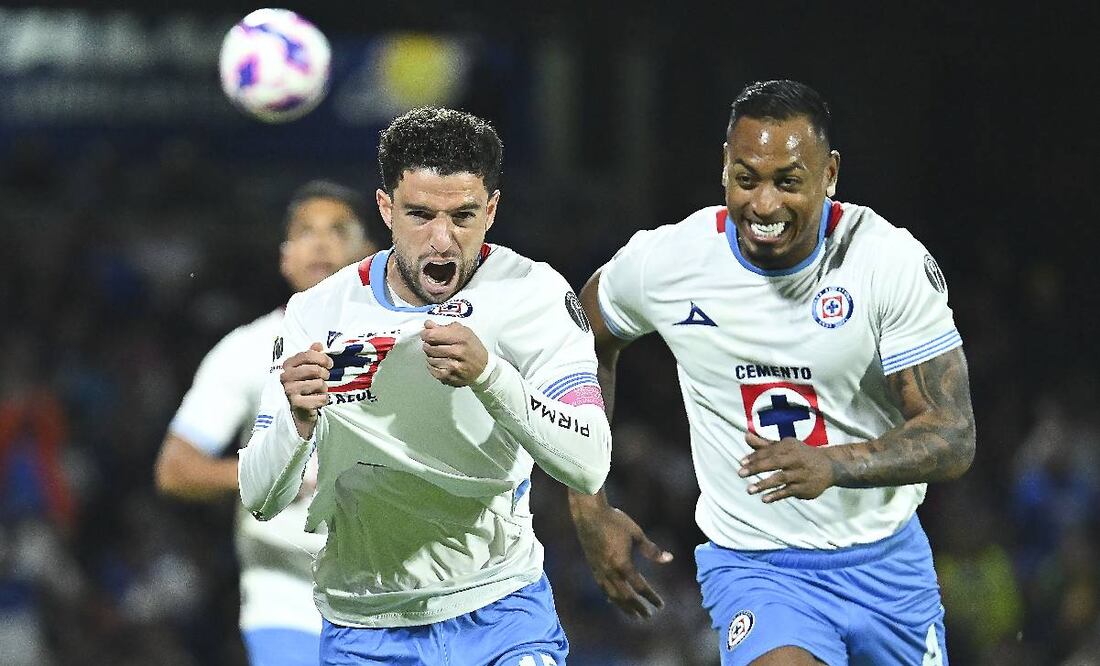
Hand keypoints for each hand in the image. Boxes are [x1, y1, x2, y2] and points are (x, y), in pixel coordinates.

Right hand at [281, 342, 332, 438]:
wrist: (299, 411)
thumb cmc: (304, 387)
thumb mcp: (306, 369)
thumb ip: (312, 355)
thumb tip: (317, 344)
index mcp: (288, 365)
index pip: (307, 354)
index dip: (322, 358)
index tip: (329, 363)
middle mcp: (285, 377)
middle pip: (315, 369)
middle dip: (325, 374)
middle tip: (325, 378)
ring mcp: (289, 391)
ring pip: (319, 384)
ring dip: (323, 388)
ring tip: (318, 391)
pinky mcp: (296, 404)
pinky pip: (320, 398)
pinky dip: (324, 399)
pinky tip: (317, 400)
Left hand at [420, 320, 487, 386]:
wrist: (483, 368)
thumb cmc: (472, 347)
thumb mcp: (463, 332)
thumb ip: (444, 327)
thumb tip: (427, 324)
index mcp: (461, 337)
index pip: (432, 335)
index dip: (425, 334)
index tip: (426, 334)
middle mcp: (458, 352)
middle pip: (429, 348)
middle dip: (427, 345)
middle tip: (431, 344)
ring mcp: (454, 366)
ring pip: (430, 360)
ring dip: (430, 356)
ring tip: (437, 354)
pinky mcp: (451, 378)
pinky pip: (433, 371)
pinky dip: (432, 367)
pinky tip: (438, 363)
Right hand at [570, 495, 672, 618]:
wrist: (589, 514)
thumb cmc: (615, 521)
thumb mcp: (636, 534)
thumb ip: (651, 550)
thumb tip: (669, 559)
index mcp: (623, 564)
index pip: (640, 587)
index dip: (651, 597)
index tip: (660, 605)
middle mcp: (610, 572)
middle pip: (625, 596)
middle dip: (638, 608)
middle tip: (648, 616)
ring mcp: (599, 570)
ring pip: (612, 595)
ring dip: (624, 607)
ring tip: (633, 615)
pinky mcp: (593, 567)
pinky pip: (602, 588)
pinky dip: (610, 597)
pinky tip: (613, 600)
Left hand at [738, 432, 834, 502]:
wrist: (830, 467)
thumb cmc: (800, 455)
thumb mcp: (785, 447)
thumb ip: (764, 445)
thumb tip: (746, 436)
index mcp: (789, 446)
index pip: (770, 451)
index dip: (755, 456)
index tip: (741, 463)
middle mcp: (796, 458)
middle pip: (774, 462)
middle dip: (757, 467)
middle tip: (740, 473)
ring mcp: (801, 474)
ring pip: (781, 478)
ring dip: (764, 484)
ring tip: (749, 490)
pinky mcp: (805, 487)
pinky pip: (788, 491)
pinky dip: (776, 495)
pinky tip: (764, 499)